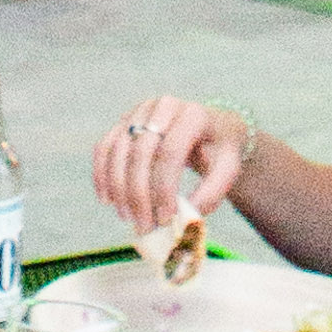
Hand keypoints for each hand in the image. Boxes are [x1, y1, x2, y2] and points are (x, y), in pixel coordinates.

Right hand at [95, 96, 248, 244]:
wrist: (210, 128)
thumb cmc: (219, 150)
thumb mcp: (229, 168)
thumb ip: (212, 191)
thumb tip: (185, 216)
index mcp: (193, 114)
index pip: (171, 152)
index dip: (164, 188)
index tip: (165, 218)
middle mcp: (164, 106)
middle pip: (141, 152)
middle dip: (139, 194)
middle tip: (143, 225)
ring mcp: (141, 111)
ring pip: (118, 150)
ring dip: (119, 189)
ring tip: (128, 216)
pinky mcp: (124, 120)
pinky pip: (104, 147)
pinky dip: (102, 174)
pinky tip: (107, 199)